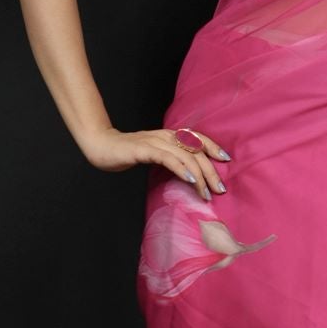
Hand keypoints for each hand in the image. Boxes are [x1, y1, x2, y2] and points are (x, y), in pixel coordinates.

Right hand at [82, 124, 230, 198]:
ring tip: (206, 192)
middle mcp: (165, 136)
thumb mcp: (154, 154)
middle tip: (220, 189)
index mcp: (169, 135)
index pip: (197, 138)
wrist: (100, 146)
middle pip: (195, 150)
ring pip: (185, 155)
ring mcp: (154, 142)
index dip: (213, 146)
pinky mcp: (143, 149)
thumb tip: (190, 174)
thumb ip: (170, 158)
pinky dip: (181, 169)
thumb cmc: (127, 152)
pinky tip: (190, 180)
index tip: (226, 160)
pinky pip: (167, 158)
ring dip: (199, 175)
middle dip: (211, 170)